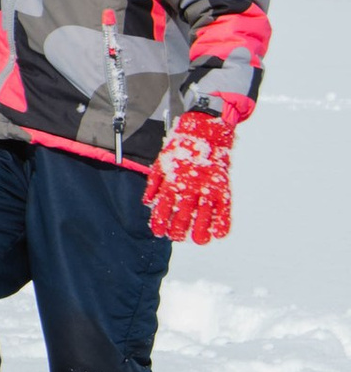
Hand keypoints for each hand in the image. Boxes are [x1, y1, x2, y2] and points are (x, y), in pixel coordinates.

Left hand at [147, 113, 233, 244]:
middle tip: (176, 238)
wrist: (204, 129)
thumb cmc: (181, 147)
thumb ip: (154, 182)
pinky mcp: (222, 185)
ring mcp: (206, 187)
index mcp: (172, 182)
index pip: (163, 208)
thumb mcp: (162, 161)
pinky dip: (222, 221)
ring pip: (203, 214)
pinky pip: (223, 208)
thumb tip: (147, 202)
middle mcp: (189, 187)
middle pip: (182, 215)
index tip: (159, 233)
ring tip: (198, 241)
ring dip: (200, 230)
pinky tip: (219, 234)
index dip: (160, 222)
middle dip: (178, 230)